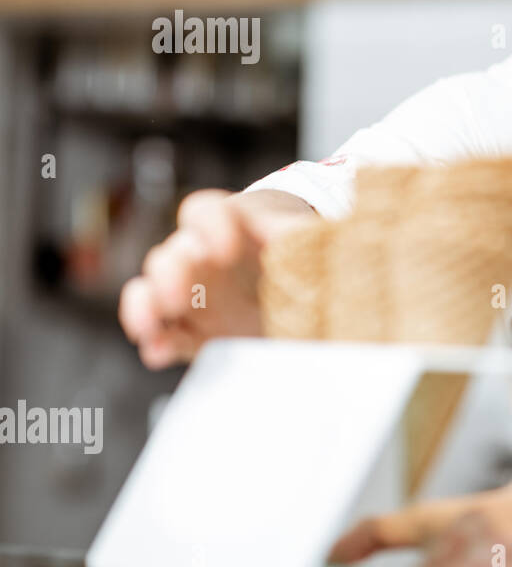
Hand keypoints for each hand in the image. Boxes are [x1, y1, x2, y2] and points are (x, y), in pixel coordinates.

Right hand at [118, 188, 316, 368]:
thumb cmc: (296, 246)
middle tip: (179, 294)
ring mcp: (192, 295)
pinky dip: (157, 343)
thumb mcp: (304, 238)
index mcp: (228, 226)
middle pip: (172, 254)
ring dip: (146, 309)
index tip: (227, 249)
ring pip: (152, 293)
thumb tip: (310, 239)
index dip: (210, 228)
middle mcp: (200, 256)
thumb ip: (302, 236)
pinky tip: (158, 354)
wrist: (300, 279)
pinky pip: (165, 334)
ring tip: (149, 328)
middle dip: (171, 272)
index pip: (204, 213)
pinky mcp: (193, 331)